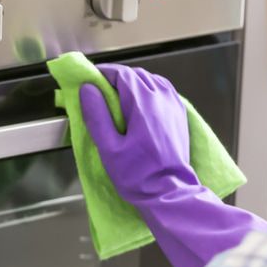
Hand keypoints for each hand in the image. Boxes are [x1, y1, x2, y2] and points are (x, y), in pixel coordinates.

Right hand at [79, 64, 196, 202]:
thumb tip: (87, 89)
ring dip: (133, 83)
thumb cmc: (137, 174)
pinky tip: (139, 103)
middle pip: (136, 75)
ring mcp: (173, 105)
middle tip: (100, 91)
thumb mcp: (109, 148)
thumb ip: (97, 116)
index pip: (122, 74)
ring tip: (117, 97)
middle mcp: (161, 98)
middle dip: (117, 78)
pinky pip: (163, 90)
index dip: (103, 73)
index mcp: (143, 104)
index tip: (90, 80)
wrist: (170, 192)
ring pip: (151, 80)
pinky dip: (148, 89)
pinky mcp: (179, 115)